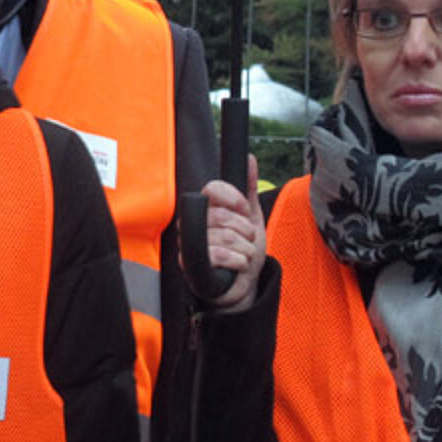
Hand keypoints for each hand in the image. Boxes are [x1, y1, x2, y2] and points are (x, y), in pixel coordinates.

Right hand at [185, 153, 265, 310]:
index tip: (245, 211)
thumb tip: (249, 158)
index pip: (212, 189)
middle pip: (222, 215)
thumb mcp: (251, 217)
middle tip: (246, 239)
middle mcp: (192, 222)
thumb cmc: (242, 249)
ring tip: (244, 254)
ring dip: (245, 248)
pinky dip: (239, 261)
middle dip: (245, 230)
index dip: (234, 199)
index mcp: (205, 208)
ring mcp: (190, 243)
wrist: (241, 283)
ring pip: (225, 237)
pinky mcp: (191, 264)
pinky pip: (219, 255)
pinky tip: (238, 265)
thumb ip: (249, 189)